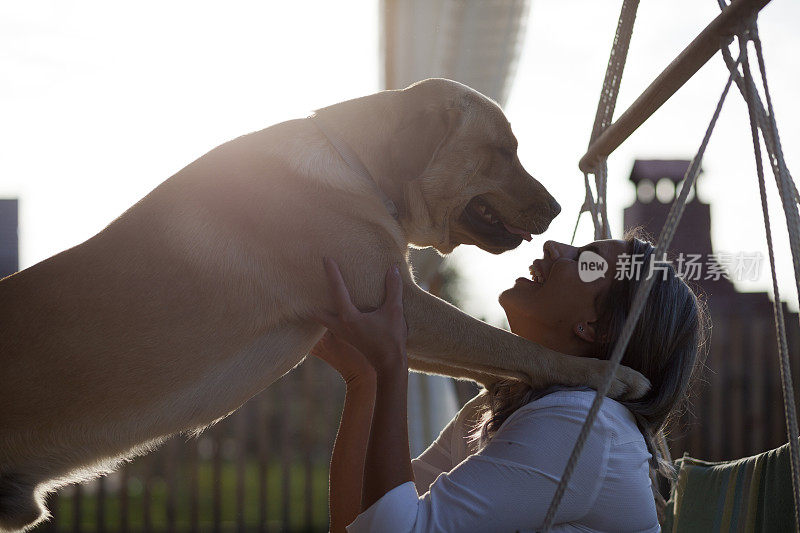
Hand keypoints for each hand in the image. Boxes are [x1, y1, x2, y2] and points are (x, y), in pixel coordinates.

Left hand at [312, 257, 407, 375]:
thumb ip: (393, 289)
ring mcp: (342, 334)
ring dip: (319, 309)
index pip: (338, 290)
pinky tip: (334, 311)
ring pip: (322, 320)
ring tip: (315, 296)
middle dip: (310, 299)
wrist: (389, 365)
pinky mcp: (347, 339)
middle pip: (317, 312)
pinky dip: (328, 316)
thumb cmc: (391, 339)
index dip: (332, 273)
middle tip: (305, 285)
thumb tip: (392, 269)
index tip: (325, 259)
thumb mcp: (394, 311)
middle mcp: (340, 326)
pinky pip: (330, 325)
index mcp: (349, 317)